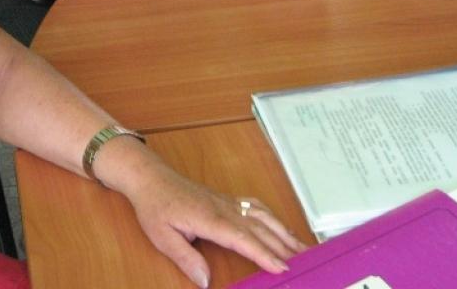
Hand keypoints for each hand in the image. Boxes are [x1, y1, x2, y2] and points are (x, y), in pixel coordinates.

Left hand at [126, 161, 304, 286]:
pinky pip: (256, 206)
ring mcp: (228, 202)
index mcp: (210, 219)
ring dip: (284, 231)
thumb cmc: (155, 207)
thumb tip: (206, 282)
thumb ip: (185, 259)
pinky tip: (281, 226)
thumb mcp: (162, 236)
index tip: (282, 267)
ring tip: (302, 247)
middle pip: (259, 229)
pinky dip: (273, 217)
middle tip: (306, 262)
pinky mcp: (227, 199)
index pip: (243, 239)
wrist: (151, 178)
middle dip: (283, 246)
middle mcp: (224, 208)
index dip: (264, 254)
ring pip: (262, 216)